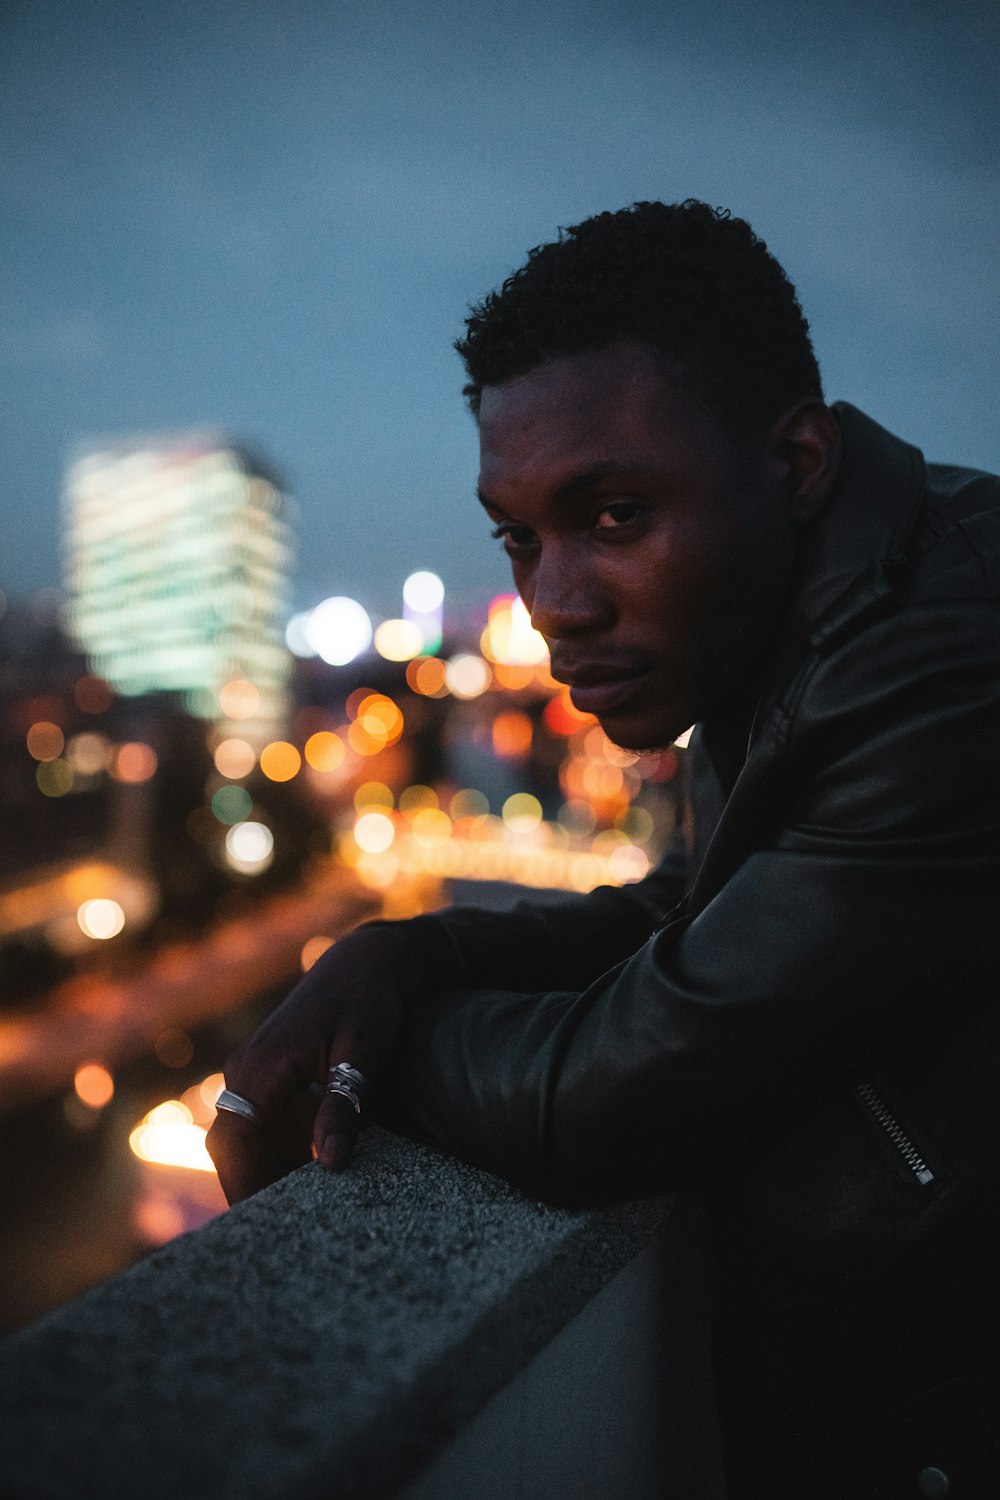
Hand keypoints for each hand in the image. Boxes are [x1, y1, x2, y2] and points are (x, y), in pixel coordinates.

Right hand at [206, 923, 406, 1203]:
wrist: (366, 962)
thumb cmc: (366, 1001)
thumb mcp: (361, 1055)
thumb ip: (344, 1105)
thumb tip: (330, 1163)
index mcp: (259, 1066)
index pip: (234, 1140)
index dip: (243, 1185)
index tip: (265, 1226)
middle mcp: (246, 1071)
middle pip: (232, 1146)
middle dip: (253, 1186)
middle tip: (286, 1234)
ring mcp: (255, 1074)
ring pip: (247, 1139)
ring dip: (271, 1170)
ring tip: (305, 1213)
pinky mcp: (272, 1077)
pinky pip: (266, 1125)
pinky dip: (285, 1151)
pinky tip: (318, 1173)